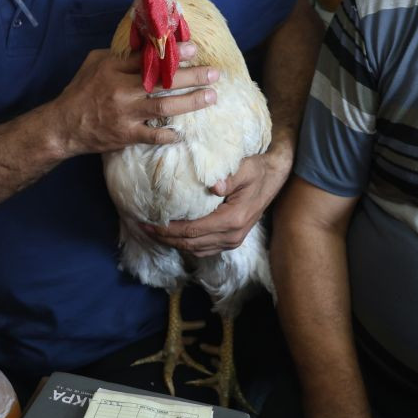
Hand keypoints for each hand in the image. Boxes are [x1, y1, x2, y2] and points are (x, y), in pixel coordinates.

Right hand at [47, 42, 218, 157]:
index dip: (172, 54)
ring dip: (190, 102)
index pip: (147, 58)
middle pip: (163, 82)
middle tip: (214, 74)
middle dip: (192, 77)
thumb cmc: (80, 91)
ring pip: (164, 107)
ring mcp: (125, 114)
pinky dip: (169, 135)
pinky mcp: (126, 135)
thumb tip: (145, 46)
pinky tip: (184, 133)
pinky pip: (153, 136)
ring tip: (211, 97)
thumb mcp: (94, 64)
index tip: (193, 49)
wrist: (63, 126)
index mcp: (114, 69)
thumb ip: (120, 56)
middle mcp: (122, 90)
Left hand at [143, 139, 292, 257]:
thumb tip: (213, 186)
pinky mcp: (231, 240)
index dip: (168, 229)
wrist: (274, 178)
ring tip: (152, 232)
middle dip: (164, 238)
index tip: (148, 222)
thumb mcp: (245, 168)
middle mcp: (232, 236)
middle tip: (142, 227)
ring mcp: (232, 241)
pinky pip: (203, 249)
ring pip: (195, 250)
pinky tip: (172, 235)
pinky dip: (185, 244)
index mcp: (232, 220)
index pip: (192, 230)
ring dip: (172, 243)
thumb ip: (230, 177)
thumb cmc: (257, 170)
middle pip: (190, 244)